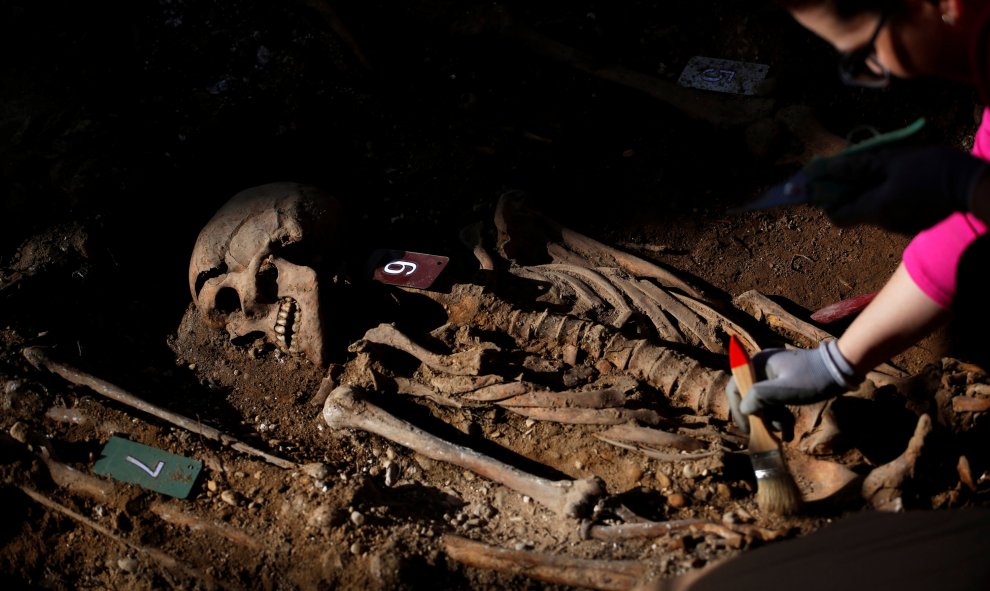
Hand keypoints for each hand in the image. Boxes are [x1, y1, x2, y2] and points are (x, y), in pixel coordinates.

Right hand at [725, 341, 859, 436]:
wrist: (841, 370)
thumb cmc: (812, 378)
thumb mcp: (785, 390)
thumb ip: (760, 397)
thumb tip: (744, 409)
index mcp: (757, 364)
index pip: (735, 388)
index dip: (738, 409)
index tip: (747, 428)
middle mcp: (761, 368)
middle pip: (749, 397)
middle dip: (759, 417)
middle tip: (767, 432)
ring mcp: (773, 376)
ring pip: (763, 402)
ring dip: (771, 419)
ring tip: (784, 432)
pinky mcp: (784, 383)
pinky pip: (775, 401)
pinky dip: (780, 415)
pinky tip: (788, 429)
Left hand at [805, 144, 987, 233]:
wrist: (974, 185)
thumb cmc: (932, 168)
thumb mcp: (891, 161)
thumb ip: (855, 168)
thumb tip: (823, 170)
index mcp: (876, 209)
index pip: (836, 215)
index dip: (827, 199)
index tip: (828, 181)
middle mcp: (885, 224)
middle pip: (854, 212)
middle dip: (850, 191)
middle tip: (857, 168)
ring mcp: (901, 226)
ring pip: (873, 210)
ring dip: (871, 192)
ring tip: (884, 170)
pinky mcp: (914, 224)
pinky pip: (891, 211)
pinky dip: (888, 197)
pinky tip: (902, 181)